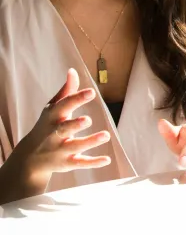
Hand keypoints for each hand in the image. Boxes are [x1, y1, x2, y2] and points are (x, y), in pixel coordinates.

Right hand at [2, 69, 110, 199]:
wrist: (29, 157)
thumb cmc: (46, 126)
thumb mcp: (53, 108)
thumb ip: (66, 91)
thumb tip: (73, 70)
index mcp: (52, 117)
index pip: (63, 106)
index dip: (76, 99)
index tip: (91, 92)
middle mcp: (54, 134)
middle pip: (64, 129)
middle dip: (75, 124)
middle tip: (88, 120)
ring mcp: (60, 150)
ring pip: (75, 146)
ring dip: (90, 142)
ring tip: (106, 135)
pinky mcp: (67, 163)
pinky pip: (80, 163)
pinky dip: (93, 162)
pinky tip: (107, 159)